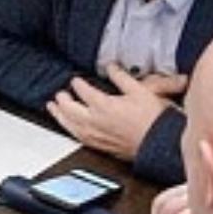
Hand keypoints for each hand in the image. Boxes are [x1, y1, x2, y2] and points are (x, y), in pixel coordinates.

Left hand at [45, 65, 184, 159]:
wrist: (160, 144)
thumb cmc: (152, 119)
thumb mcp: (140, 91)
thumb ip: (122, 78)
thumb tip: (112, 67)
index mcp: (103, 105)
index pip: (83, 91)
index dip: (78, 84)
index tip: (76, 80)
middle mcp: (95, 122)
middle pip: (70, 110)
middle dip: (63, 100)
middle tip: (58, 94)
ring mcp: (96, 136)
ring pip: (70, 125)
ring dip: (59, 116)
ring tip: (53, 109)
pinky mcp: (100, 146)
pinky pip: (78, 137)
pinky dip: (69, 129)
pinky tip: (69, 127)